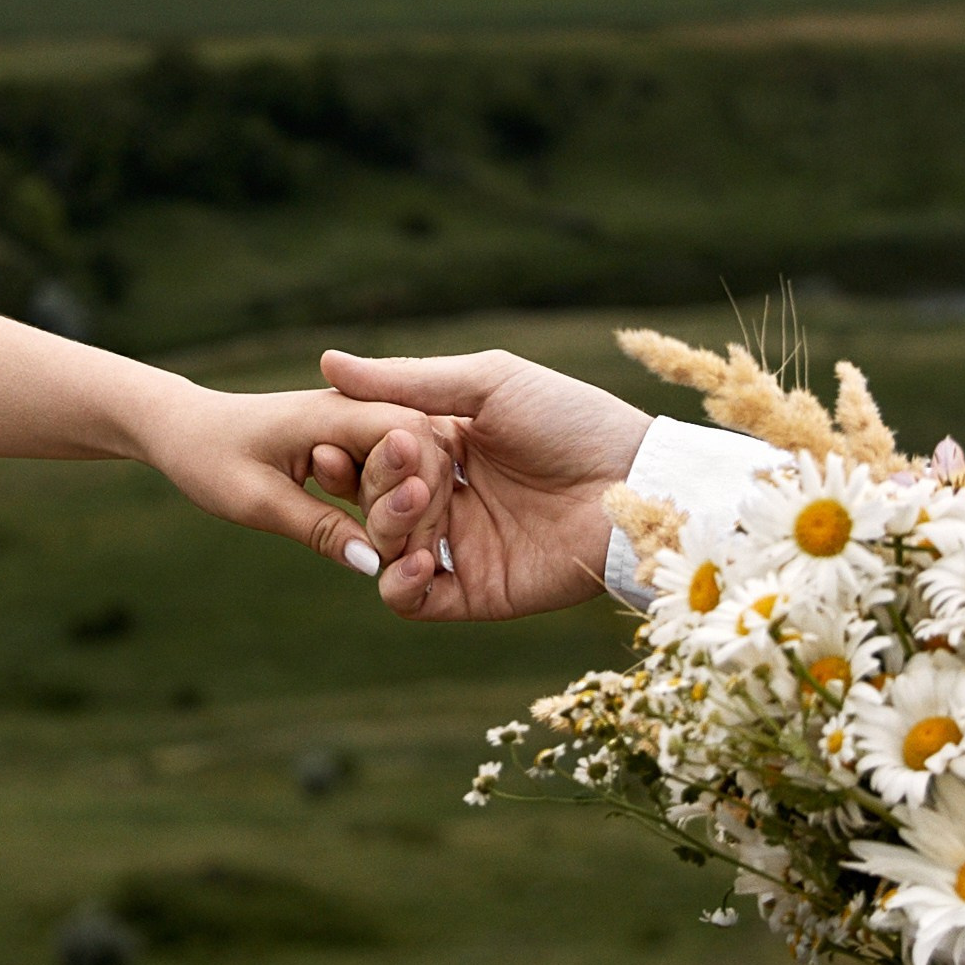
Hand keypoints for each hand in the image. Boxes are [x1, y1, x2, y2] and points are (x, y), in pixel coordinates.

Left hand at [138, 383, 439, 574]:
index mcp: (332, 413)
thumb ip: (319, 530)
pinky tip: (382, 534)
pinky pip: (388, 467)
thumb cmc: (207, 457)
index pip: (410, 435)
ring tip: (393, 547)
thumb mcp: (258, 502)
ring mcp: (352, 423)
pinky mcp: (348, 440)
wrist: (179, 428)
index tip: (396, 533)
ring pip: (411, 458)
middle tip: (402, 551)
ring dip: (408, 502)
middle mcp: (351, 409)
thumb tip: (373, 565)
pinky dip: (391, 499)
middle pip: (422, 446)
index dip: (418, 485)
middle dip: (422, 499)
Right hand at [316, 349, 652, 619]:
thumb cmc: (573, 420)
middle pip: (372, 501)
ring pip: (384, 549)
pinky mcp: (477, 592)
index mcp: (442, 445)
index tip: (332, 442)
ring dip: (387, 526)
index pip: (371, 453)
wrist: (637, 482)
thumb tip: (327, 363)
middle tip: (406, 464)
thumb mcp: (489, 383)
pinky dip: (400, 584)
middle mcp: (445, 497)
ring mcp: (459, 547)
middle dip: (375, 484)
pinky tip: (419, 559)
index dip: (347, 451)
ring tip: (423, 503)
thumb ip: (408, 379)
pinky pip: (413, 601)